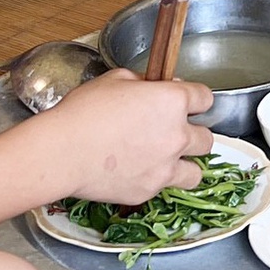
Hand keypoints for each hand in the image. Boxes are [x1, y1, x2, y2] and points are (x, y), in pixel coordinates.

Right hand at [36, 70, 217, 204]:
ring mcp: (166, 167)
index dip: (195, 99)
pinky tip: (139, 172)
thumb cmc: (84, 112)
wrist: (63, 152)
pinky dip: (157, 180)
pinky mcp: (150, 190)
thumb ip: (143, 82)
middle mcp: (177, 135)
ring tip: (166, 160)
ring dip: (185, 164)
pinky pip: (165, 187)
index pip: (205, 98)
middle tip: (171, 132)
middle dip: (191, 133)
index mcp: (172, 101)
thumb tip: (152, 88)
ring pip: (196, 172)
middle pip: (206, 138)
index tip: (185, 102)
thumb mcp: (114, 79)